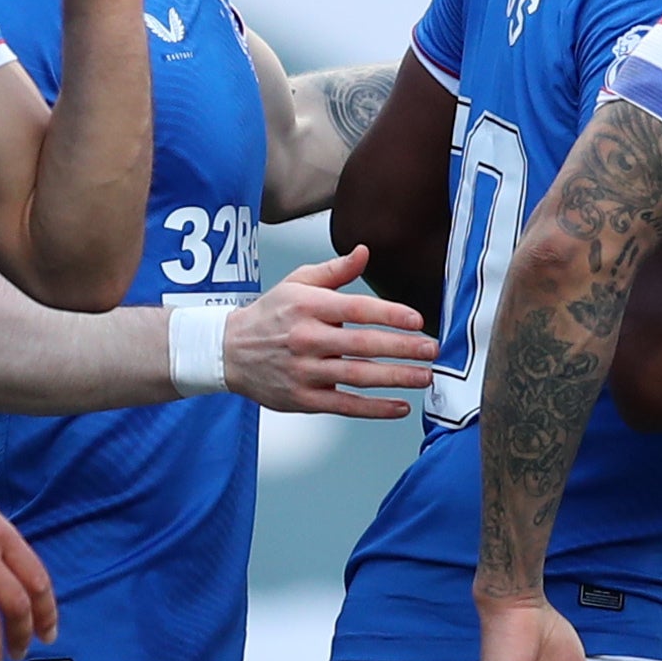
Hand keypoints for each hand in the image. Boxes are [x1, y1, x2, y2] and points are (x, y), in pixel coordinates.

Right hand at [227, 246, 434, 416]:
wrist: (229, 352)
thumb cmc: (269, 316)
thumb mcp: (296, 283)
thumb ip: (334, 271)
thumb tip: (364, 252)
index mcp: (308, 306)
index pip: (356, 309)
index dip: (389, 314)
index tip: (417, 320)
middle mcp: (306, 339)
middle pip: (362, 345)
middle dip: (402, 348)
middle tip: (432, 350)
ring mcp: (304, 371)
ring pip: (357, 377)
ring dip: (395, 378)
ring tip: (425, 376)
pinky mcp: (303, 399)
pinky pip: (345, 406)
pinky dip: (374, 408)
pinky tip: (399, 406)